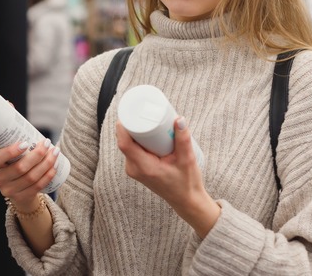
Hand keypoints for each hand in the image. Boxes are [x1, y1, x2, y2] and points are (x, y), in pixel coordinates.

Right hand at [0, 138, 60, 211]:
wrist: (16, 187)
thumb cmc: (13, 162)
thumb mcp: (8, 153)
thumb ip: (12, 139)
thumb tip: (19, 116)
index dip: (11, 152)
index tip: (26, 143)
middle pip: (20, 168)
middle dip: (37, 154)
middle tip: (47, 143)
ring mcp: (9, 190)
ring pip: (31, 177)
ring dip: (46, 163)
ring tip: (54, 152)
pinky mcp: (21, 197)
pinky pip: (38, 186)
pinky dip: (48, 175)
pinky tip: (55, 166)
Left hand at [116, 117, 220, 236]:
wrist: (186, 201)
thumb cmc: (187, 183)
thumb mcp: (187, 160)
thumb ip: (183, 139)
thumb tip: (179, 119)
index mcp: (144, 167)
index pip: (125, 144)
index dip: (124, 126)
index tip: (132, 112)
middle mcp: (134, 169)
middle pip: (125, 141)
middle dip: (132, 125)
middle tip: (145, 112)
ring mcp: (134, 170)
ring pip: (128, 145)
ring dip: (135, 132)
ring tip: (147, 119)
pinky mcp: (137, 169)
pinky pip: (131, 150)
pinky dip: (137, 140)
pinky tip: (145, 131)